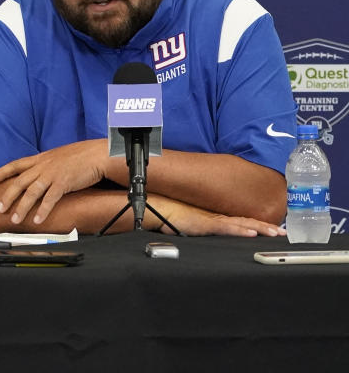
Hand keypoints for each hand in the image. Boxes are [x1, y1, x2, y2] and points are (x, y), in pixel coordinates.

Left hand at [0, 139, 107, 225]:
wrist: (96, 154)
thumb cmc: (80, 155)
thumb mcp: (57, 156)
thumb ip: (45, 164)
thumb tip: (37, 172)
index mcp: (40, 159)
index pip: (15, 164)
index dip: (1, 171)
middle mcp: (43, 166)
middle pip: (19, 182)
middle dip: (7, 196)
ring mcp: (52, 174)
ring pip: (31, 192)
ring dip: (22, 207)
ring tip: (14, 219)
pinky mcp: (63, 183)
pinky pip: (50, 199)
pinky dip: (43, 211)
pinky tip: (37, 220)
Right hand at [151, 197, 285, 236]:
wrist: (159, 209)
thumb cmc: (172, 216)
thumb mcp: (194, 226)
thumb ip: (206, 230)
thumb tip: (215, 234)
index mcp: (217, 219)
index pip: (243, 222)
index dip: (260, 225)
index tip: (276, 230)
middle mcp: (218, 218)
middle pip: (247, 222)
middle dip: (266, 228)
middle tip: (284, 233)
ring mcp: (212, 220)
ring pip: (241, 224)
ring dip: (259, 228)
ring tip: (274, 233)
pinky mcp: (205, 224)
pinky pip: (225, 228)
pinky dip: (239, 230)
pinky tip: (251, 233)